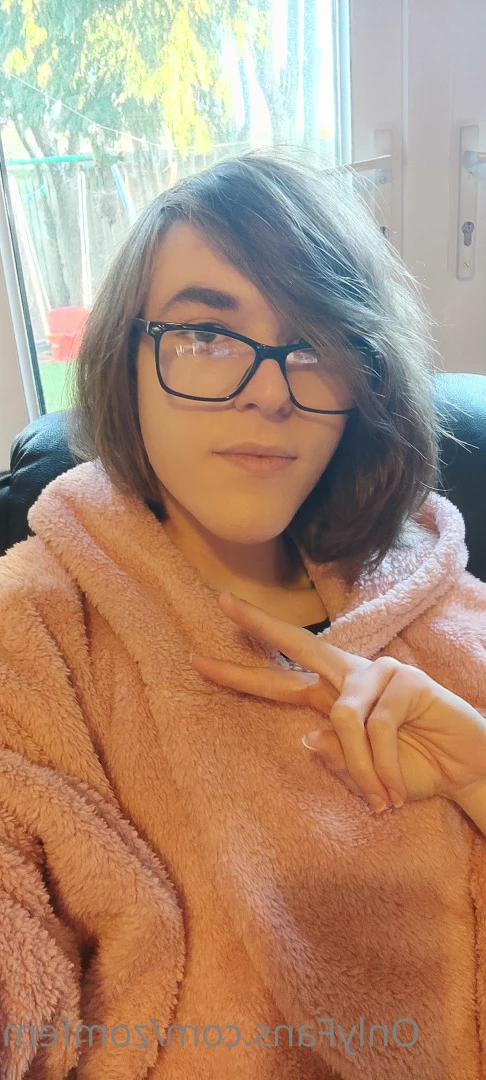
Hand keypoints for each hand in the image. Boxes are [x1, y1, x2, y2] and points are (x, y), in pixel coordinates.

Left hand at [190, 591, 485, 812]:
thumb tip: (306, 739)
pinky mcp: (408, 680)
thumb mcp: (366, 778)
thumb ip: (336, 760)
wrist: (468, 772)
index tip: (198, 663)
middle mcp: (351, 678)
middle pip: (300, 646)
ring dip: (359, 767)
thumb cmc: (413, 773)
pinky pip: (378, 726)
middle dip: (260, 626)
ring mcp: (380, 674)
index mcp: (334, 699)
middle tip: (222, 604)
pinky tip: (396, 789)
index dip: (241, 674)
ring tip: (380, 800)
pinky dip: (384, 764)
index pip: (281, 681)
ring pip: (342, 715)